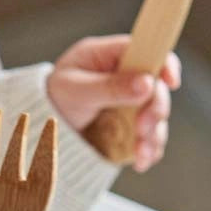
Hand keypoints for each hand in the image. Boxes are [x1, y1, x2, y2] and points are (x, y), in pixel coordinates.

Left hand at [46, 35, 181, 171]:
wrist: (39, 128)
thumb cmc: (52, 99)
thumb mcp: (75, 90)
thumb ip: (110, 87)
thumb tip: (147, 83)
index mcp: (108, 56)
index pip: (147, 50)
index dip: (164, 63)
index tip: (171, 82)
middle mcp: (124, 76)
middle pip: (156, 87)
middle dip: (155, 109)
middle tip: (143, 128)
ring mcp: (129, 102)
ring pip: (156, 115)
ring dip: (154, 135)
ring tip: (141, 153)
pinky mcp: (129, 126)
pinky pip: (148, 136)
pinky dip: (148, 149)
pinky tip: (141, 160)